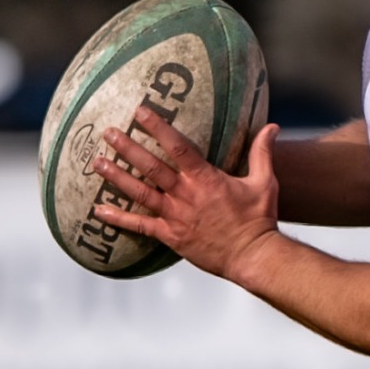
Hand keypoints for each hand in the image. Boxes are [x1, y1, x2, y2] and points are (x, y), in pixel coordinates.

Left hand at [91, 106, 282, 282]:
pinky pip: (140, 227)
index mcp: (206, 179)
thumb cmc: (260, 219)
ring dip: (117, 177)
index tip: (140, 111)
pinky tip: (98, 211)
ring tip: (97, 163)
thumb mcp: (265, 182)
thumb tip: (272, 126)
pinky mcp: (170, 236)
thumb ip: (262, 152)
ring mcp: (176, 216)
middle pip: (151, 167)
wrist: (253, 256)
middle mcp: (186, 195)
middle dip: (128, 148)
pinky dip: (118, 219)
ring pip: (140, 193)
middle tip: (108, 133)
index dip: (157, 127)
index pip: (177, 147)